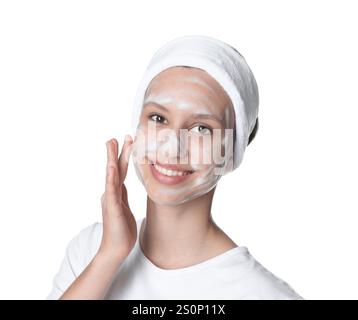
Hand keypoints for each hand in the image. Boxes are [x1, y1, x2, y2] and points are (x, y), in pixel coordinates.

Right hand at [98, 136, 135, 260]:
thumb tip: (122, 184)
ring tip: (111, 144)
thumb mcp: (124, 207)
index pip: (122, 170)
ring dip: (112, 158)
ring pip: (111, 175)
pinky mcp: (112, 208)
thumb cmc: (121, 229)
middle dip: (118, 151)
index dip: (125, 156)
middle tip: (119, 136)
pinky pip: (112, 191)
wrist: (116, 248)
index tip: (129, 142)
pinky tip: (111, 167)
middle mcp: (111, 193)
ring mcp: (110, 199)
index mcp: (116, 192)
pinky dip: (111, 178)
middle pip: (116, 168)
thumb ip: (122, 195)